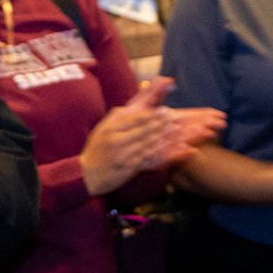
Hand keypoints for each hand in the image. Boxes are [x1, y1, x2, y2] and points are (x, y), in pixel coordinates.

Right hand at [79, 78, 184, 195]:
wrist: (85, 174)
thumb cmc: (98, 148)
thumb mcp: (107, 126)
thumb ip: (125, 113)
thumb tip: (142, 98)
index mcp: (113, 125)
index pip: (136, 118)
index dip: (153, 115)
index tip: (167, 112)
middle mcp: (118, 138)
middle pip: (146, 130)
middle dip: (165, 126)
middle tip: (183, 123)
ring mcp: (124, 154)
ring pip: (151, 145)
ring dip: (171, 140)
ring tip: (187, 137)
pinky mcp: (129, 168)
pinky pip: (152, 160)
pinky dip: (169, 156)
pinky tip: (182, 153)